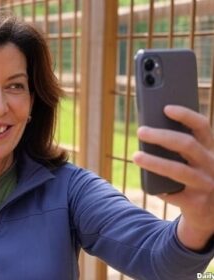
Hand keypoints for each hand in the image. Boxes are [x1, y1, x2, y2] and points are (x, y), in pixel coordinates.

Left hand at [133, 105, 213, 250]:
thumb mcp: (194, 160)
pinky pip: (172, 193)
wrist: (210, 213)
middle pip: (187, 144)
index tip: (166, 108)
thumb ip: (178, 147)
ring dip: (154, 162)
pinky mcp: (196, 203)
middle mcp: (212, 164)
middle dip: (161, 136)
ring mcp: (206, 184)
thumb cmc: (194, 178)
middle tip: (140, 131)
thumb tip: (148, 130)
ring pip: (177, 169)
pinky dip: (157, 188)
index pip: (202, 125)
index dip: (185, 115)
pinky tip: (149, 186)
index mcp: (211, 149)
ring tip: (135, 156)